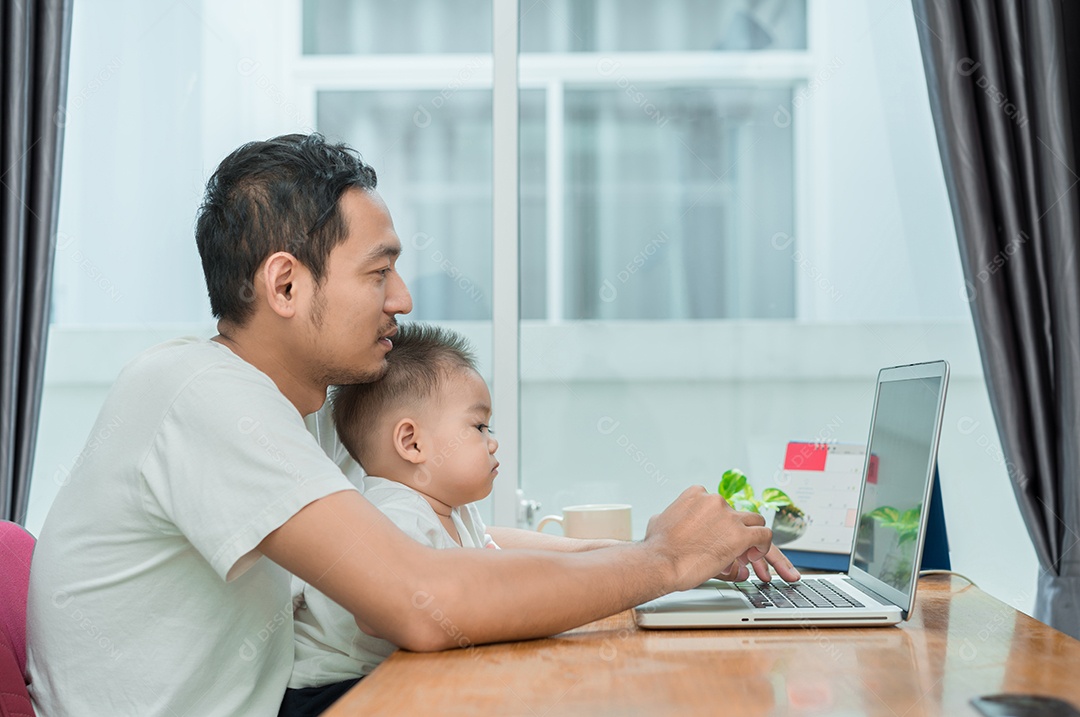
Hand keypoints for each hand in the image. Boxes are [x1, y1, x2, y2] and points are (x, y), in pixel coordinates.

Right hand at [643, 486, 799, 591]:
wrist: (660, 561)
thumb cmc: (657, 547)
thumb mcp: (658, 521)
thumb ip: (671, 516)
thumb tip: (668, 521)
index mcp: (696, 494)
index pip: (718, 504)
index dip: (721, 522)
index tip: (718, 534)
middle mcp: (714, 501)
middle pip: (737, 512)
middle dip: (736, 529)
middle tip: (733, 546)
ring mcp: (729, 516)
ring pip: (755, 521)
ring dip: (752, 536)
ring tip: (747, 552)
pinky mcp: (740, 535)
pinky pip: (764, 535)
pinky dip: (763, 546)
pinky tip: (754, 556)